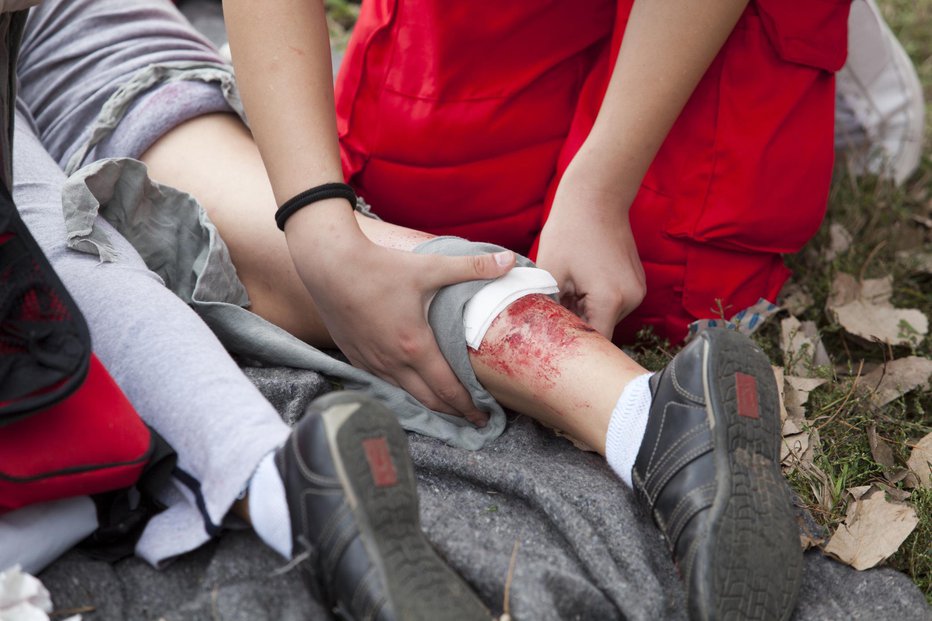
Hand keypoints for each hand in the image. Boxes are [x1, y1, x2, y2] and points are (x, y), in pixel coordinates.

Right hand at [288, 212, 514, 425]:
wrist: (329, 265)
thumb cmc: (379, 267)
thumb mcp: (430, 267)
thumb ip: (471, 267)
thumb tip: (510, 261)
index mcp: (414, 346)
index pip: (447, 388)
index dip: (468, 406)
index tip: (484, 418)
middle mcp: (392, 362)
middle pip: (427, 400)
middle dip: (452, 412)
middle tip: (471, 419)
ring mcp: (370, 361)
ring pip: (403, 394)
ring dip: (426, 404)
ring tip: (445, 407)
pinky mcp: (354, 355)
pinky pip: (381, 382)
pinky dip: (401, 390)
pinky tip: (409, 387)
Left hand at [535, 183, 645, 337]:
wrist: (597, 196)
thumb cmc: (569, 230)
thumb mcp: (550, 272)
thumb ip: (548, 308)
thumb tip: (540, 333)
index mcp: (610, 299)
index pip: (594, 342)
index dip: (573, 349)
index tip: (553, 352)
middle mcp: (631, 299)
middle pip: (600, 330)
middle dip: (575, 327)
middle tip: (550, 317)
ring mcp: (637, 291)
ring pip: (606, 317)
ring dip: (584, 312)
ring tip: (565, 291)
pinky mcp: (636, 283)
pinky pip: (613, 303)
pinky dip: (595, 301)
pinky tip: (579, 282)